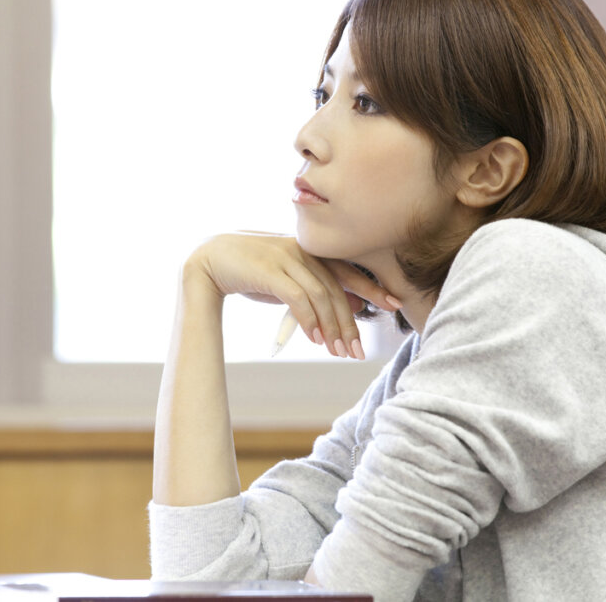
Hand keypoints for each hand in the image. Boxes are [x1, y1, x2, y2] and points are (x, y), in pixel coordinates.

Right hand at [184, 232, 401, 358]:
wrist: (210, 260)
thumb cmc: (251, 271)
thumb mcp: (288, 280)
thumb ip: (314, 288)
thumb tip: (346, 306)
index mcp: (311, 252)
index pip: (348, 271)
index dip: (372, 288)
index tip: (394, 304)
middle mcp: (304, 252)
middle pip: (337, 290)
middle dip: (350, 324)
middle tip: (357, 351)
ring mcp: (287, 258)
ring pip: (321, 296)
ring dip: (331, 327)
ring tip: (337, 352)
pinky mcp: (270, 270)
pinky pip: (297, 297)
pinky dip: (309, 320)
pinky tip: (314, 339)